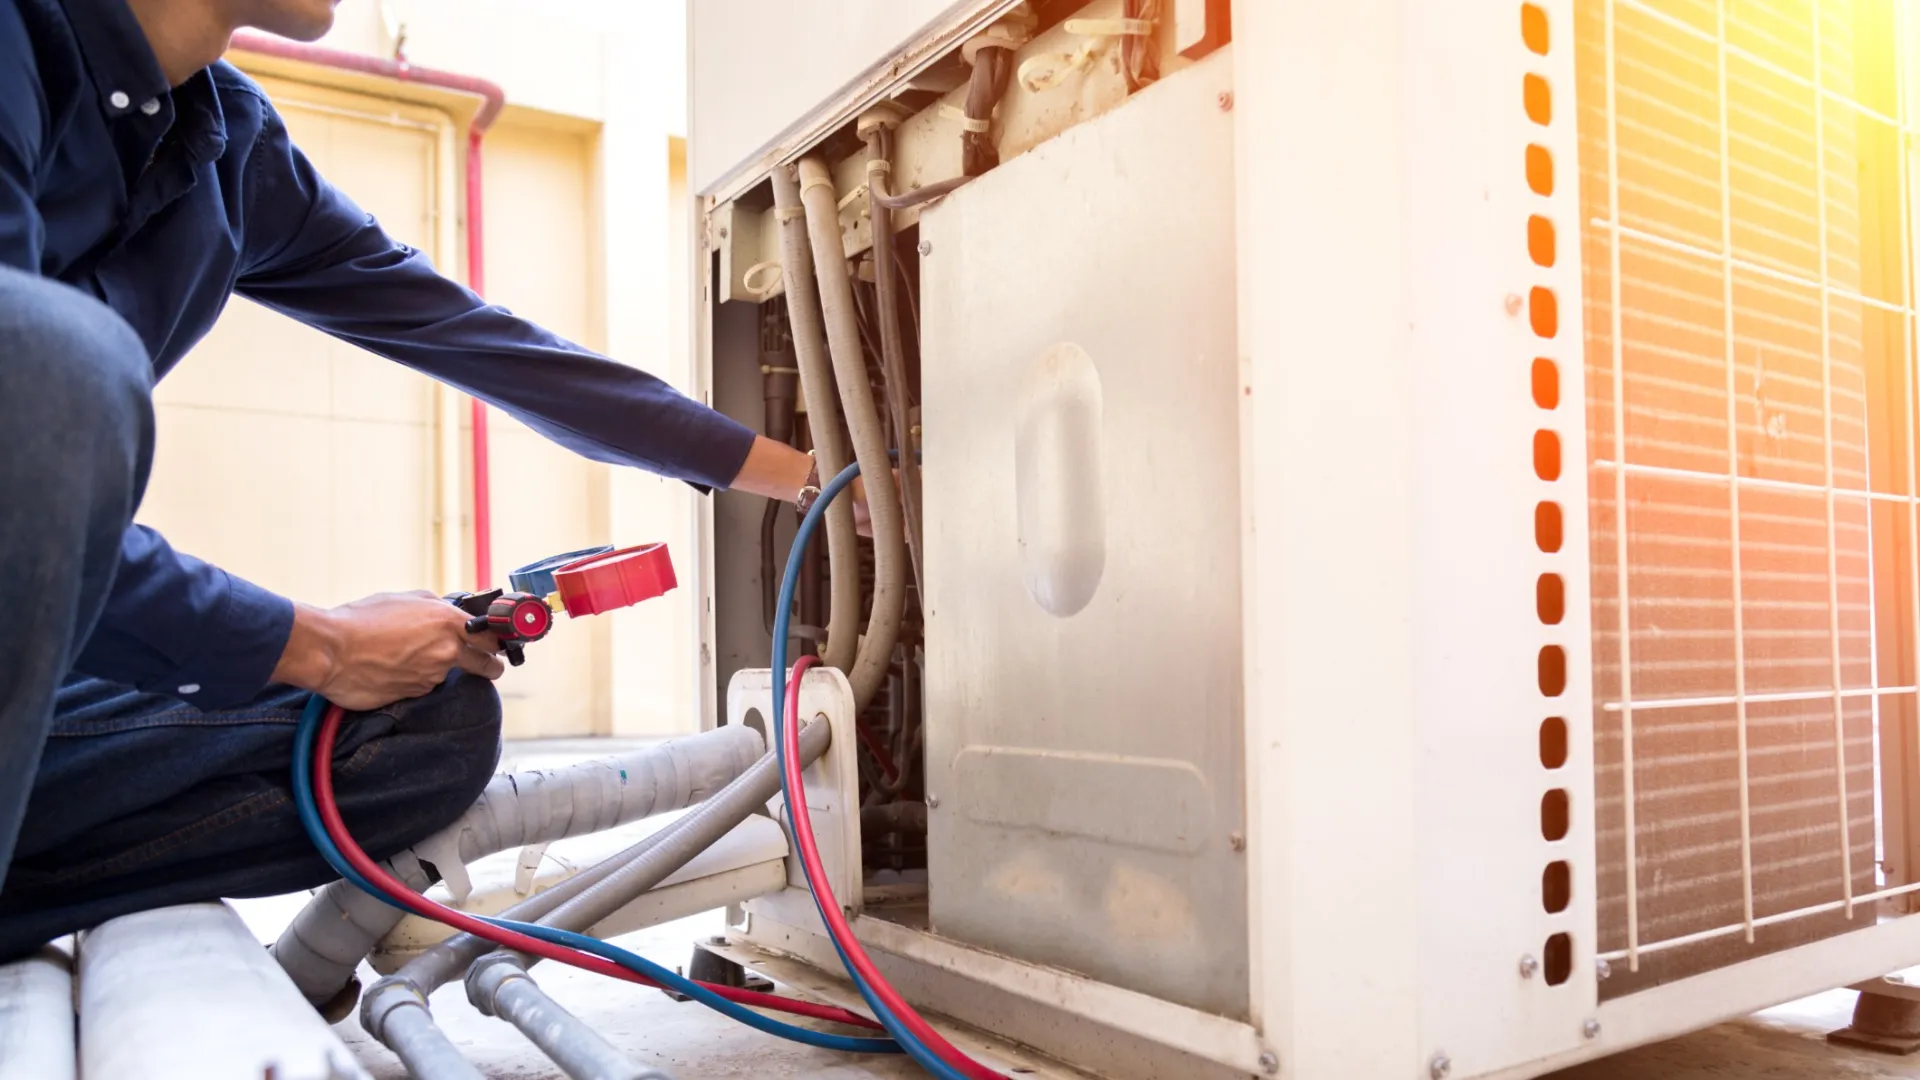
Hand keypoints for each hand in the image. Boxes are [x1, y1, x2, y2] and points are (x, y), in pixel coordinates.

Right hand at [272, 591, 503, 710]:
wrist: (329, 651)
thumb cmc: (361, 620)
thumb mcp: (404, 599)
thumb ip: (434, 606)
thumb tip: (448, 609)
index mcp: (448, 623)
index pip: (492, 638)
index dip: (498, 643)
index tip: (499, 646)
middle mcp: (446, 652)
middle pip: (487, 665)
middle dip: (488, 665)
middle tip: (482, 663)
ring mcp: (431, 677)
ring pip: (445, 675)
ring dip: (433, 668)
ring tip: (404, 656)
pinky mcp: (414, 695)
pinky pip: (421, 686)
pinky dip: (412, 679)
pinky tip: (391, 668)